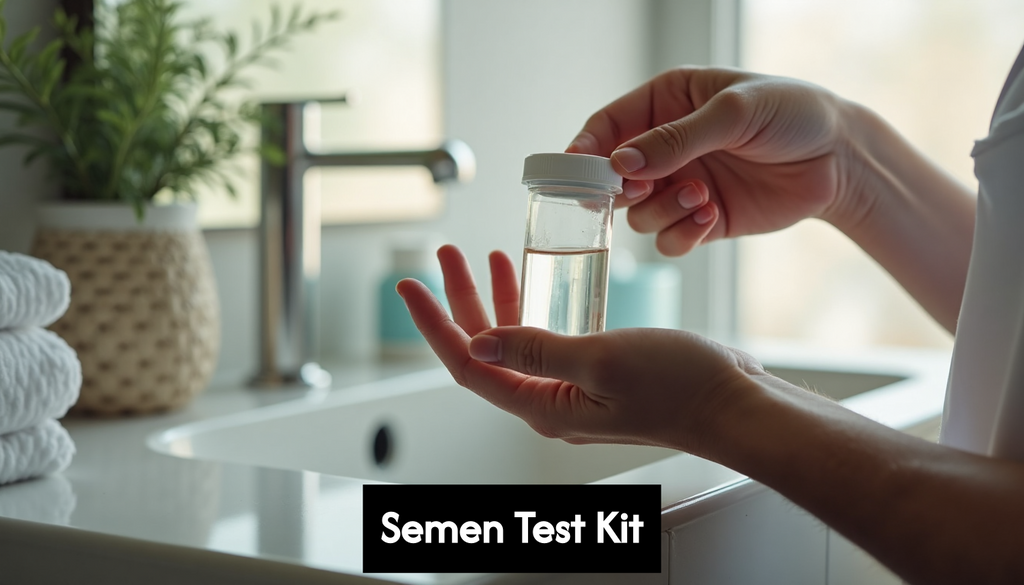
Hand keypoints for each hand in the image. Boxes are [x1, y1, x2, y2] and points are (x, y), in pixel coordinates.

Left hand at [397, 244, 768, 454]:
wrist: (735, 403)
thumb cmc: (681, 388)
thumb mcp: (602, 360)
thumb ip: (538, 350)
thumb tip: (481, 343)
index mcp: (544, 407)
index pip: (469, 366)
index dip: (435, 326)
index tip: (410, 287)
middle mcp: (551, 403)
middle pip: (486, 350)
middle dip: (461, 300)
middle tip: (445, 256)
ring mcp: (573, 390)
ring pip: (515, 341)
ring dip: (496, 298)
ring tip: (484, 255)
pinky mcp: (595, 374)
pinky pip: (547, 339)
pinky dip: (532, 306)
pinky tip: (531, 280)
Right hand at [570, 67, 857, 255]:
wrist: (841, 159)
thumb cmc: (792, 114)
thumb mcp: (734, 113)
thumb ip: (676, 139)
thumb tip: (621, 163)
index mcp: (667, 102)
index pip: (608, 125)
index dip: (587, 149)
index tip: (576, 173)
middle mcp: (667, 146)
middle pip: (613, 177)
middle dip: (623, 188)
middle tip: (643, 187)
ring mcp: (682, 185)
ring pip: (638, 214)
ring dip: (662, 210)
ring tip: (701, 196)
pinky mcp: (702, 221)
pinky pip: (668, 240)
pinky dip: (680, 235)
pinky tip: (709, 217)